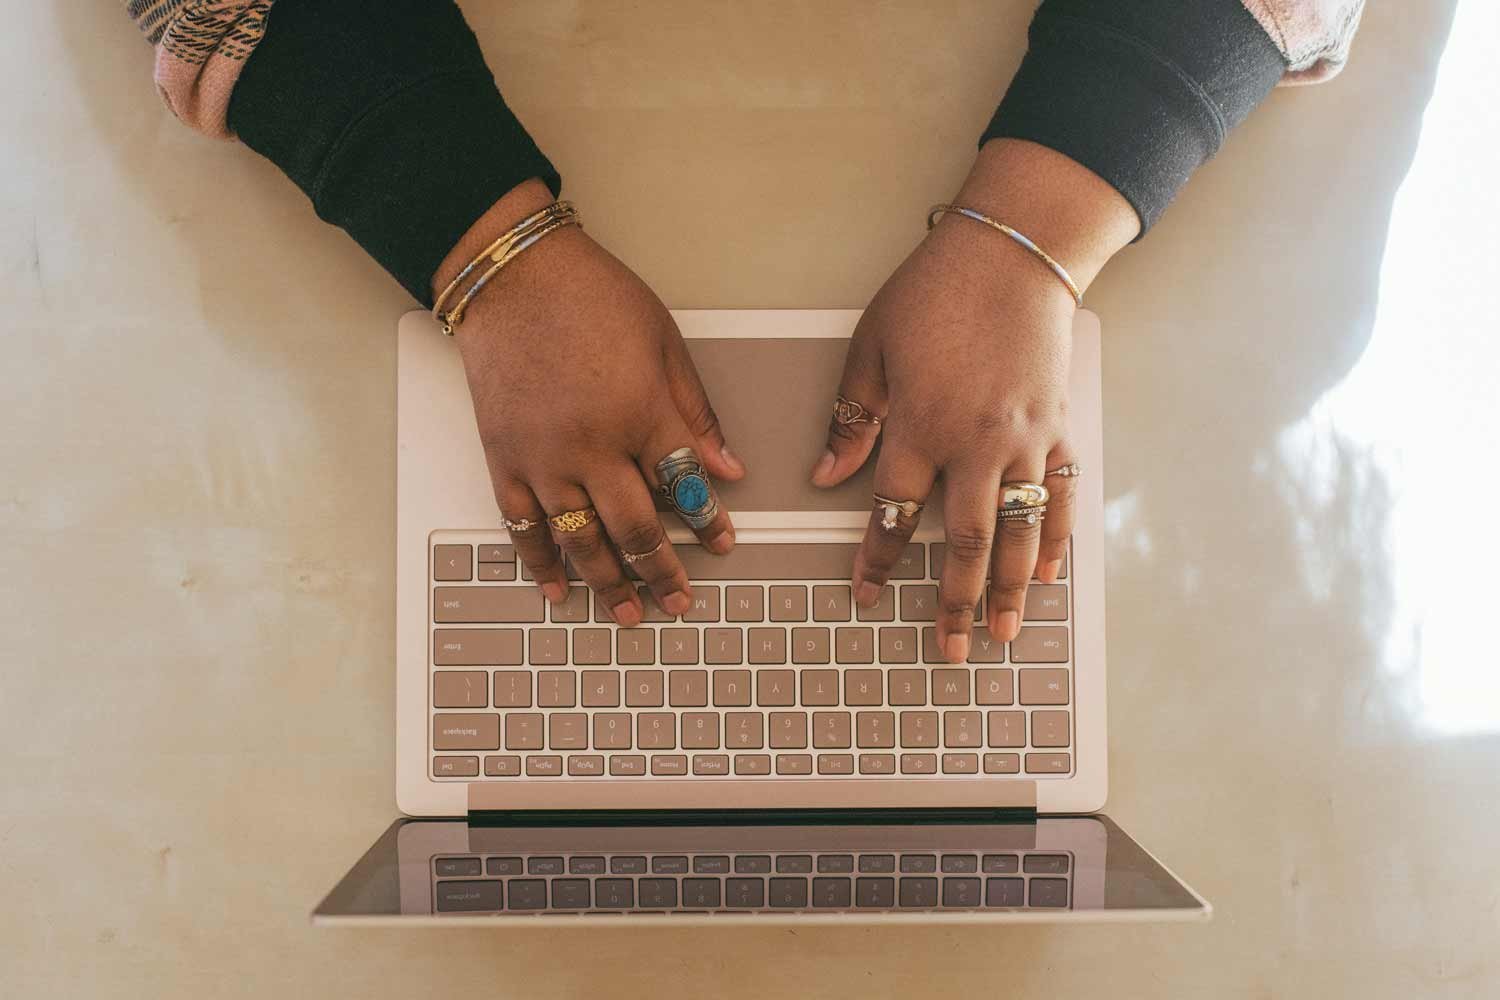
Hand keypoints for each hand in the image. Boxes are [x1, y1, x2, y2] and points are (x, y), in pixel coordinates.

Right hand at [438, 181, 743, 626]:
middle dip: (663, 572)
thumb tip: (726, 466)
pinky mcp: (504, 459)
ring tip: (629, 612)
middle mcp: (592, 446)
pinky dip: (541, 562)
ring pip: (581, 539)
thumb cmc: (589, 295)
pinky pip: (523, 526)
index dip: (708, 522)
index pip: (686, 486)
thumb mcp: (664, 343)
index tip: (722, 543)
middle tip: (678, 601)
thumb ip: (695, 412)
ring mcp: (543, 458)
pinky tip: (558, 587)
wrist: (512, 276)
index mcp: (641, 413)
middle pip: (636, 529)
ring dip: (609, 583)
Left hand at [813, 140, 1136, 661]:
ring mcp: (1026, 440)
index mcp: (920, 425)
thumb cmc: (935, 292)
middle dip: (953, 602)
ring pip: (1019, 533)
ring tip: (1002, 632)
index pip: (893, 512)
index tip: (867, 595)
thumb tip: (826, 476)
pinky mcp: (1059, 428)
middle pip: (963, 543)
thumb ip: (852, 417)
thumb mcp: (872, 347)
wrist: (1013, 252)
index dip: (878, 560)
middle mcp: (976, 444)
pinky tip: (1047, 575)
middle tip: (948, 646)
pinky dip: (1055, 540)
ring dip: (1008, 589)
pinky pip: (1060, 497)